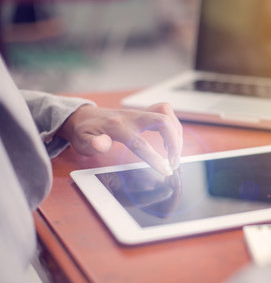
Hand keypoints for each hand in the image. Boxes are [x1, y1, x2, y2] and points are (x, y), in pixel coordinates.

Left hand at [57, 103, 182, 175]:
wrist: (85, 116)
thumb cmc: (85, 131)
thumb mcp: (82, 140)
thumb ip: (93, 143)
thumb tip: (102, 144)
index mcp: (117, 126)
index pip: (140, 143)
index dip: (155, 157)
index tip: (166, 170)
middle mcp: (132, 116)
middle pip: (162, 122)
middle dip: (174, 142)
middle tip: (174, 161)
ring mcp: (140, 112)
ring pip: (167, 116)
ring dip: (176, 135)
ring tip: (174, 154)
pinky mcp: (145, 112)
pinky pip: (166, 113)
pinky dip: (173, 127)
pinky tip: (171, 140)